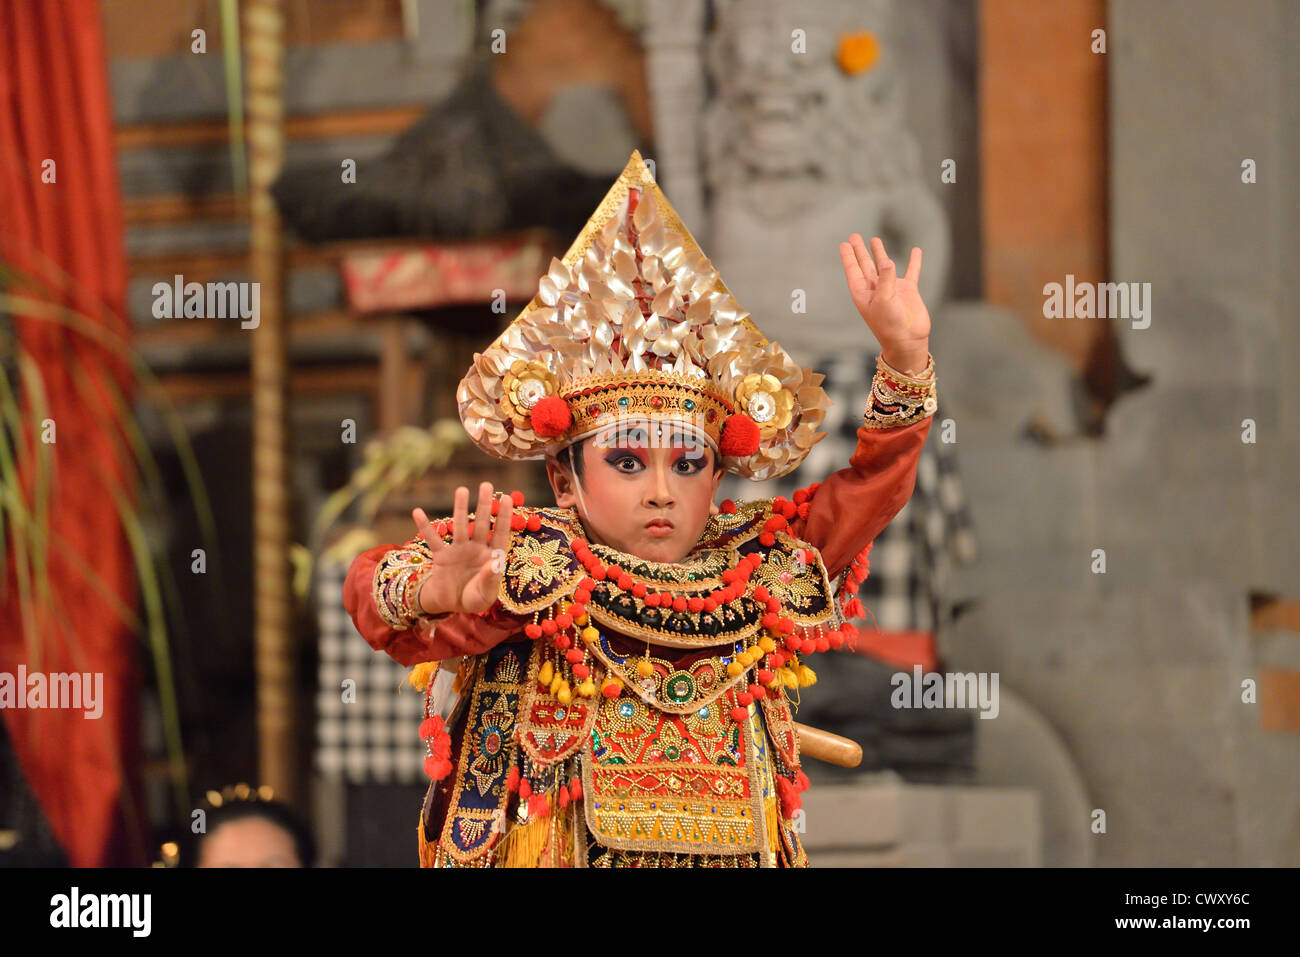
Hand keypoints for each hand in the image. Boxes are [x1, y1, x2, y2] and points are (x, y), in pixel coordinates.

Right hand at [413, 482, 513, 616]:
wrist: (451, 605)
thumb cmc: (474, 599)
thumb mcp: (485, 595)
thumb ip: (490, 579)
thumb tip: (496, 562)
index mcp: (491, 556)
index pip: (500, 533)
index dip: (504, 517)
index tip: (508, 498)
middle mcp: (476, 548)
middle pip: (481, 524)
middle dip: (484, 505)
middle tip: (486, 484)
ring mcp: (459, 550)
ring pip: (460, 526)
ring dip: (460, 508)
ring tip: (461, 489)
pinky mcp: (441, 556)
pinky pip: (432, 540)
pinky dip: (425, 527)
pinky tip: (418, 511)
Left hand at [839, 234, 930, 373]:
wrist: (908, 340)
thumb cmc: (890, 324)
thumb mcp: (883, 300)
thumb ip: (885, 280)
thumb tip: (887, 261)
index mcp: (863, 293)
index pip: (854, 270)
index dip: (849, 256)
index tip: (844, 243)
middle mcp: (876, 289)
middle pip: (865, 265)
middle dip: (860, 251)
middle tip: (854, 236)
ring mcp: (892, 289)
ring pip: (884, 266)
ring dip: (879, 253)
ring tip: (875, 240)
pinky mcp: (908, 291)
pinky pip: (911, 272)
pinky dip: (914, 261)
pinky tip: (916, 250)